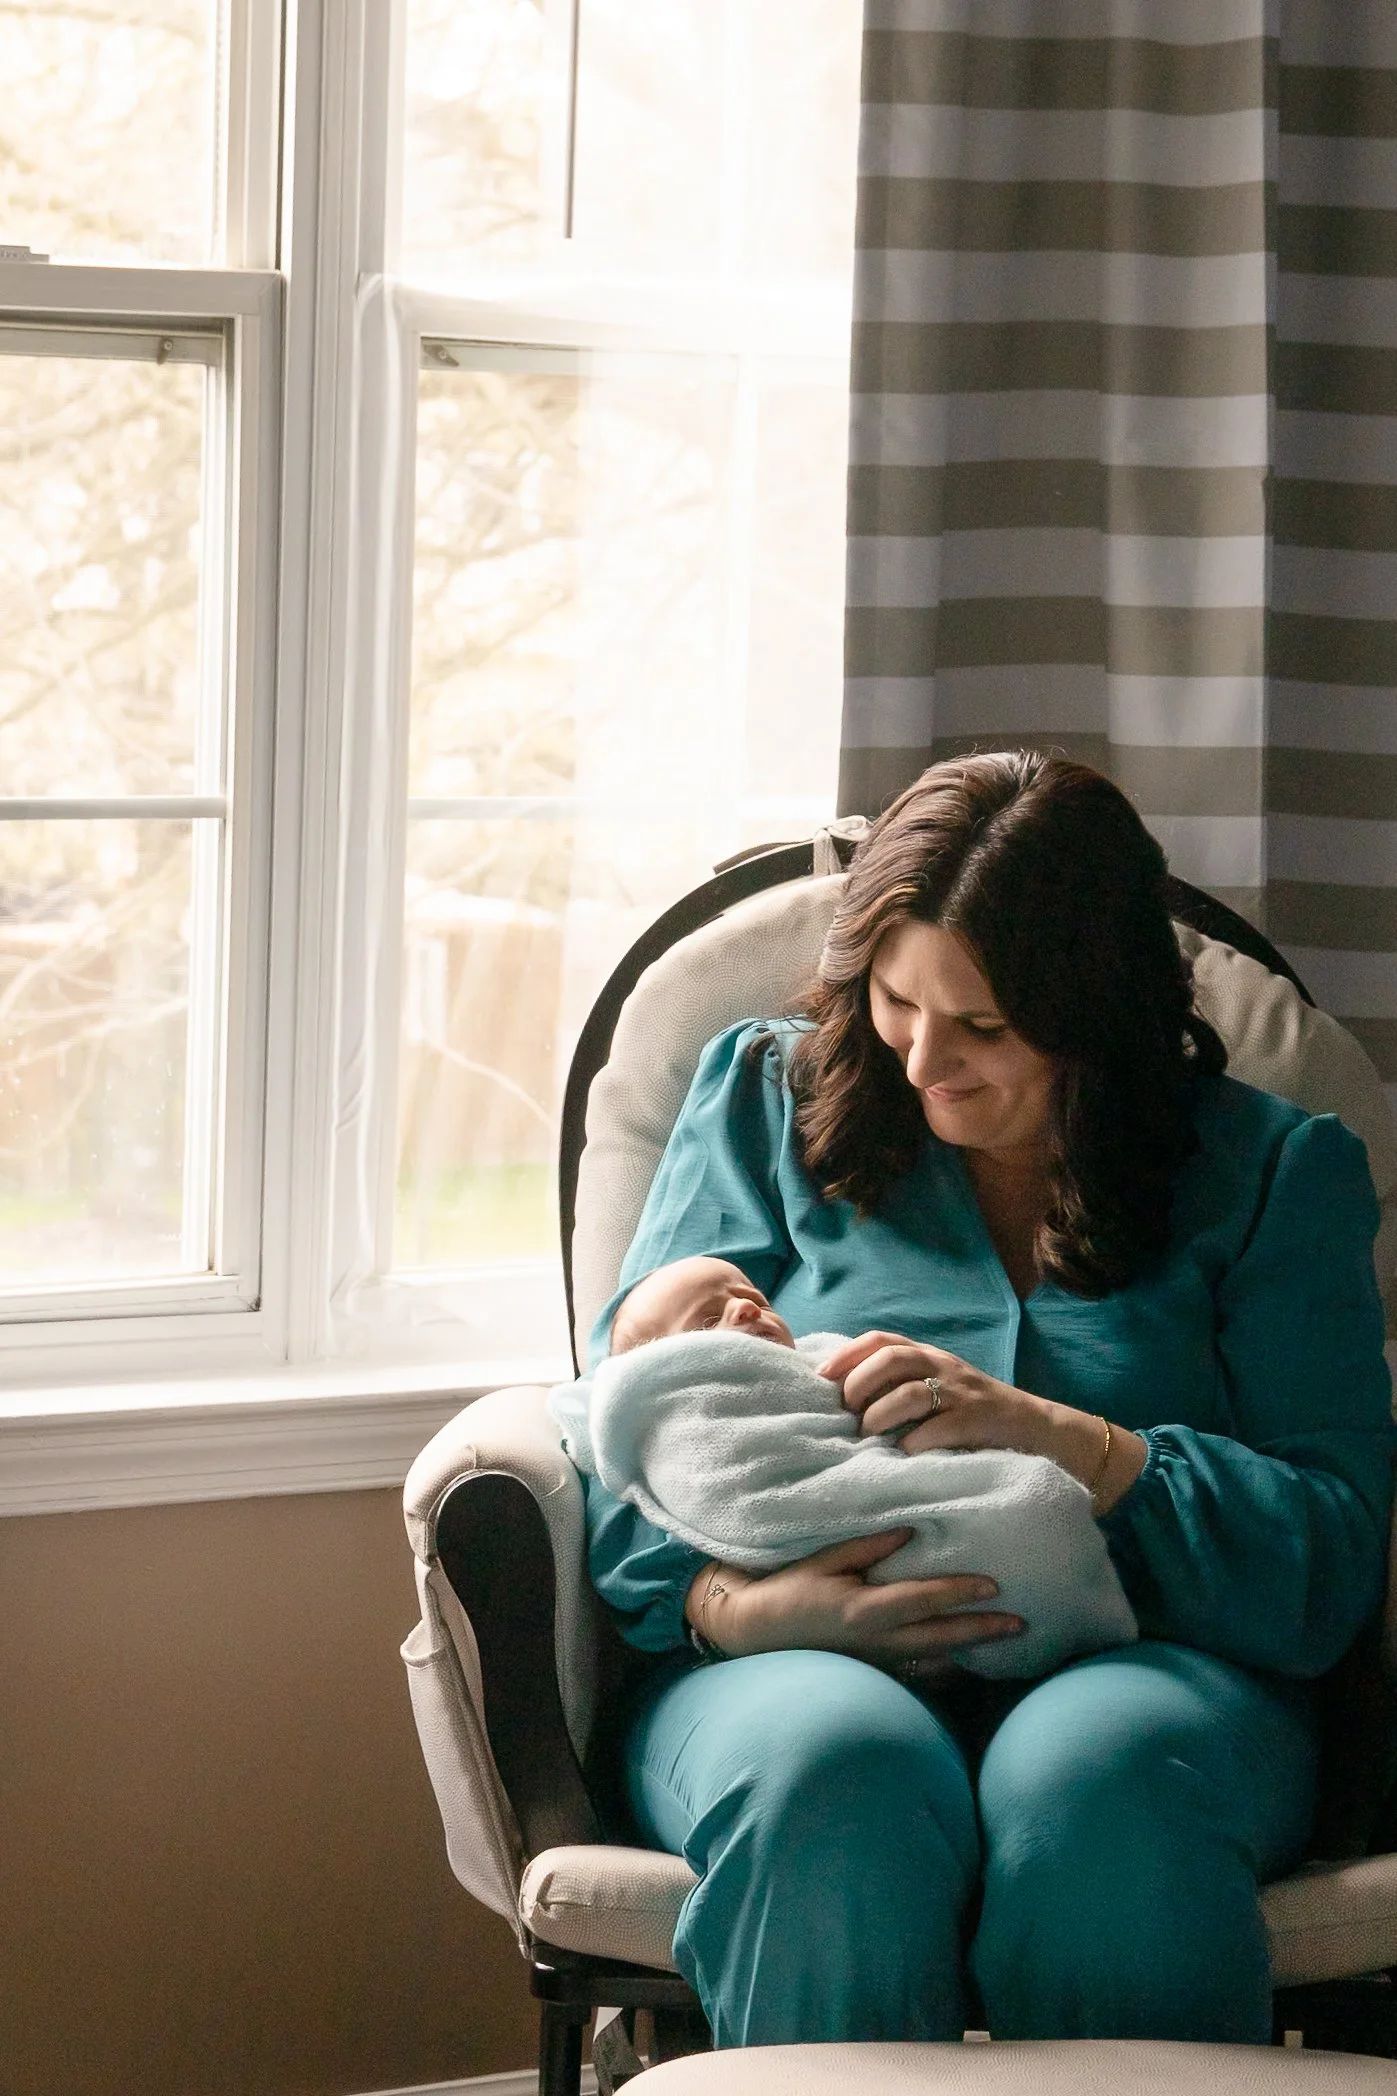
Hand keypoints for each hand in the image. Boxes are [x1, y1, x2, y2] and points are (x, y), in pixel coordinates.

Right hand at [688, 1530, 1023, 1673]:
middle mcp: (877, 1643)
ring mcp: (877, 1664)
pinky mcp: (873, 1674)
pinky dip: (948, 1670)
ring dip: (972, 1654)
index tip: (995, 1585)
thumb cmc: (788, 1588)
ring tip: (1007, 1643)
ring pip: (936, 1663)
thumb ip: (869, 1545)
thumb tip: (911, 1528)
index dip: (960, 1593)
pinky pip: (920, 1676)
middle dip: (984, 1632)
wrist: (754, 1630)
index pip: (924, 1601)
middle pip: (942, 1639)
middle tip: (1022, 1624)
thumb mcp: (825, 1558)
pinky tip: (969, 1664)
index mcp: (866, 1610)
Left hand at [819, 1330, 1049, 1457]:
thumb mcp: (934, 1385)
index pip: (880, 1340)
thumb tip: (841, 1395)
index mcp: (927, 1356)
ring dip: (881, 1414)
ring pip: (910, 1392)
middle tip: (847, 1410)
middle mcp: (942, 1366)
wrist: (1031, 1426)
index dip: (846, 1355)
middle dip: (859, 1382)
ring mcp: (960, 1392)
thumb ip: (898, 1383)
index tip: (820, 1377)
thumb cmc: (969, 1410)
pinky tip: (904, 1454)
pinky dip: (913, 1443)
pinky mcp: (976, 1420)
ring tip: (868, 1434)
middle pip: (891, 1358)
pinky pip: (937, 1429)